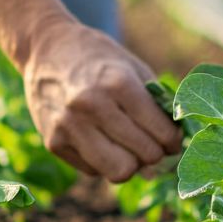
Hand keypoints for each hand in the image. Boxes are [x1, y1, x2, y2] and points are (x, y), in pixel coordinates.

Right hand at [22, 18, 181, 181]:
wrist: (46, 49)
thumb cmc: (99, 59)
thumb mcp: (133, 68)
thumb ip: (157, 104)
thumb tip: (176, 145)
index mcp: (119, 83)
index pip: (162, 134)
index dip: (173, 141)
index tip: (170, 139)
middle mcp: (92, 106)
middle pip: (144, 156)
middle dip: (154, 154)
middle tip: (151, 145)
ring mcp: (69, 126)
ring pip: (119, 172)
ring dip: (129, 165)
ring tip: (128, 150)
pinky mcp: (53, 143)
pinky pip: (94, 171)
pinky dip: (102, 161)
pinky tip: (98, 140)